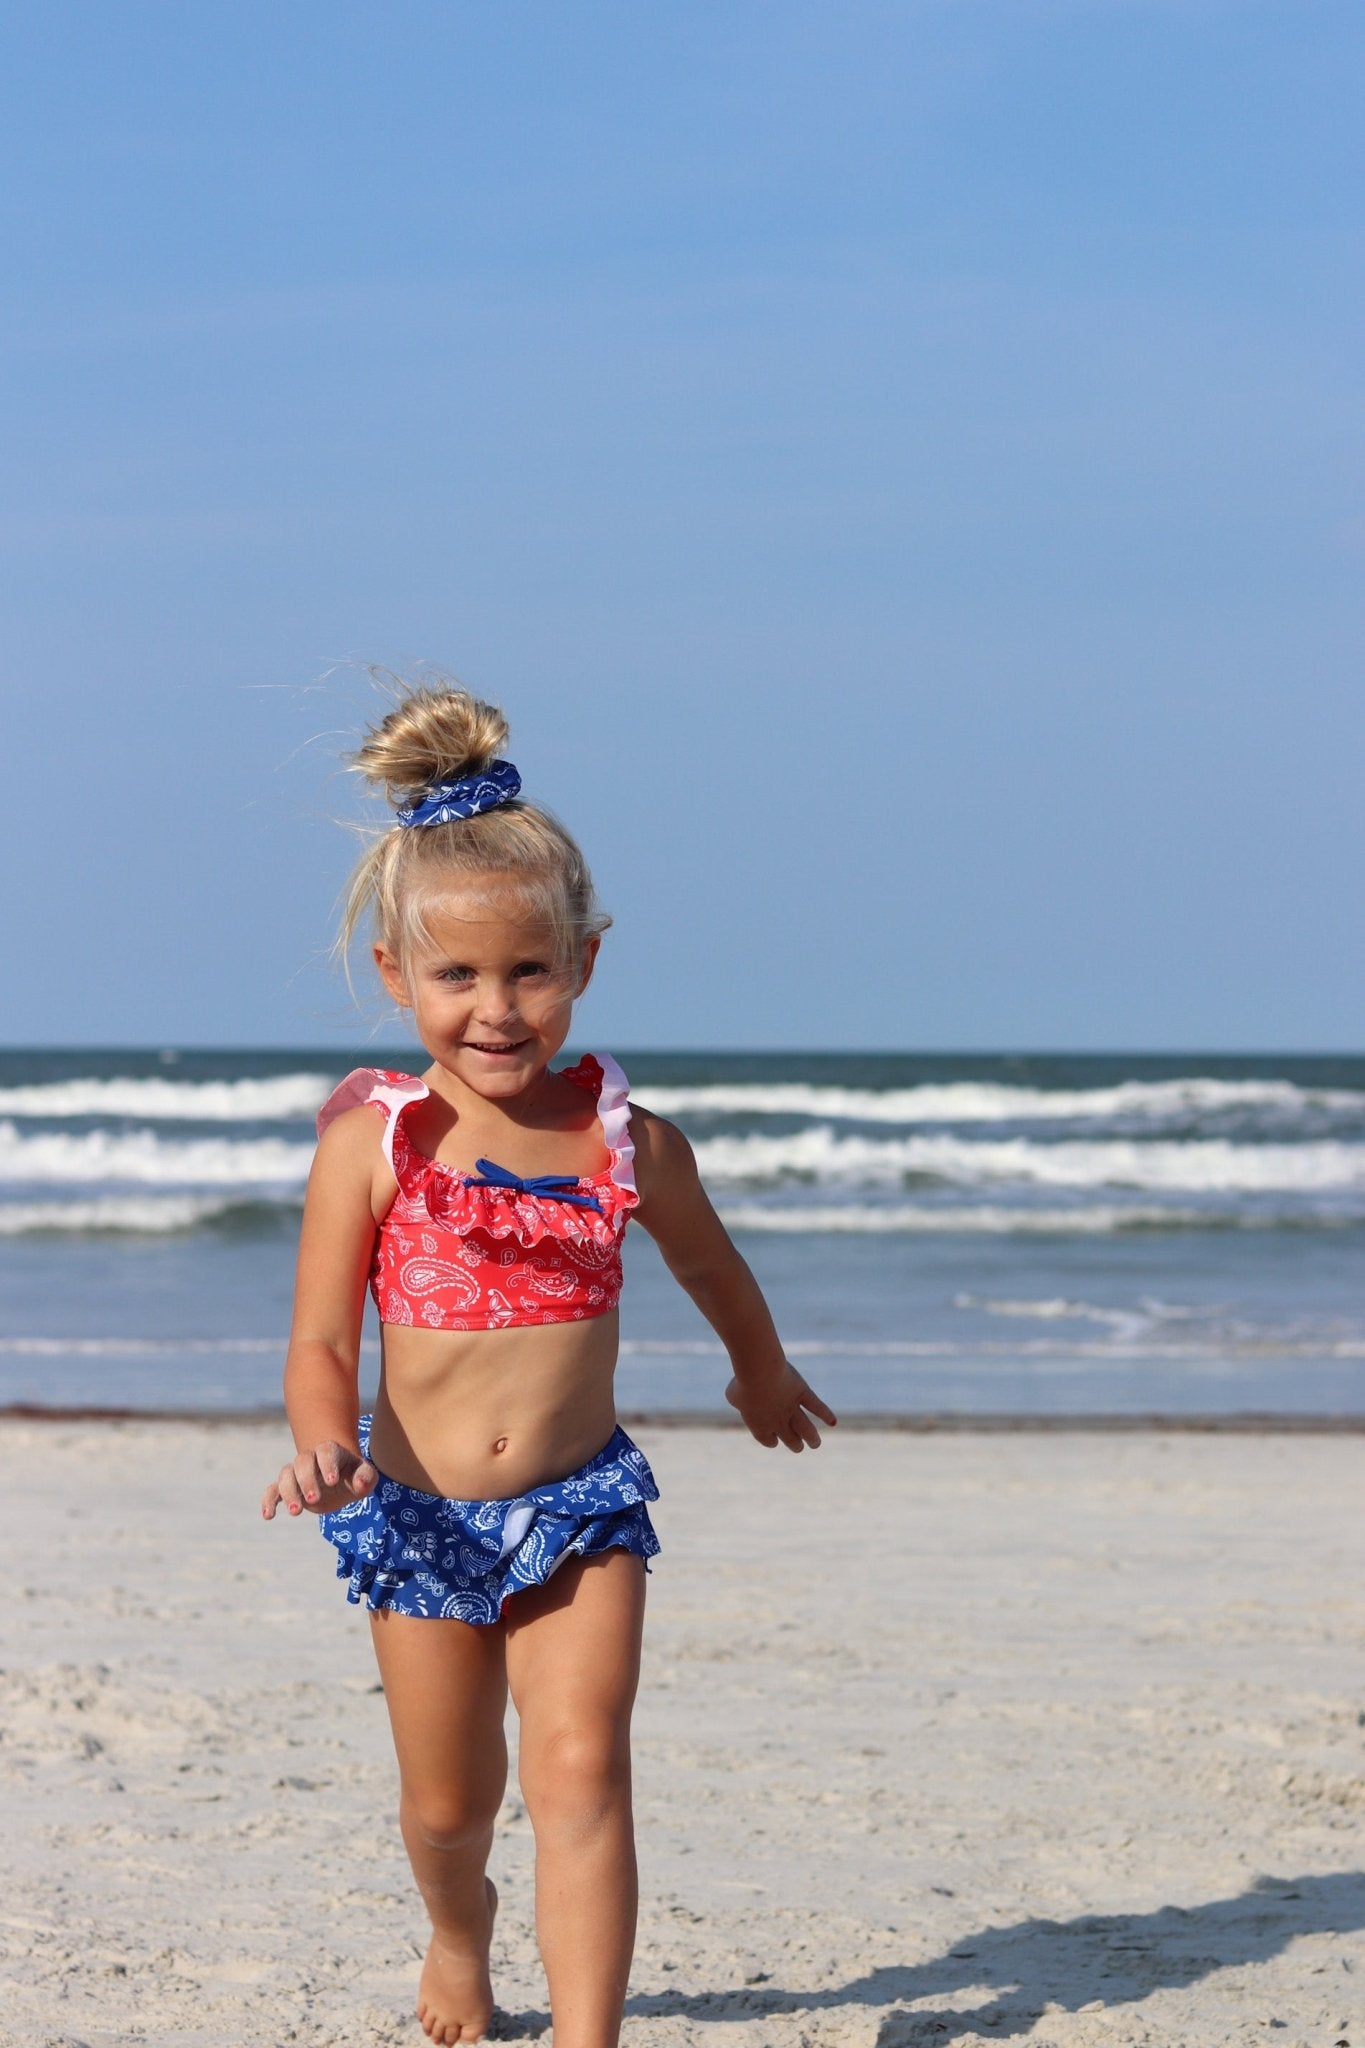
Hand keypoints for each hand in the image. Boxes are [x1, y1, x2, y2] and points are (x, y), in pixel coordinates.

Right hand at [261, 1441, 377, 1519]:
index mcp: (330, 1451)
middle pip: (302, 1461)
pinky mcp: (288, 1488)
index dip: (327, 1464)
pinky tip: (268, 1516)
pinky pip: (272, 1490)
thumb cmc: (355, 1476)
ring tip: (296, 1512)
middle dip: (306, 1480)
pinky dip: (268, 1501)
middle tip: (315, 1499)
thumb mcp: (366, 1477)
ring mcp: (297, 1473)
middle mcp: (311, 1459)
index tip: (332, 1482)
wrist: (340, 1481)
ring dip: (288, 1493)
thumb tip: (360, 1483)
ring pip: (285, 1475)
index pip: (326, 1451)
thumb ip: (366, 1477)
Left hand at [725, 1361, 837, 1451]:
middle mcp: (778, 1421)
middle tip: (799, 1446)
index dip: (772, 1440)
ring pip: (806, 1428)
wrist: (759, 1371)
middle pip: (790, 1438)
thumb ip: (738, 1400)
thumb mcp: (733, 1394)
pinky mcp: (802, 1393)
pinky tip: (833, 1422)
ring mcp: (792, 1408)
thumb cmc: (742, 1382)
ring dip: (812, 1438)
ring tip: (815, 1444)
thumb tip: (740, 1398)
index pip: (769, 1440)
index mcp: (760, 1425)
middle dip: (795, 1444)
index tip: (774, 1440)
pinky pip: (816, 1406)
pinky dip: (825, 1414)